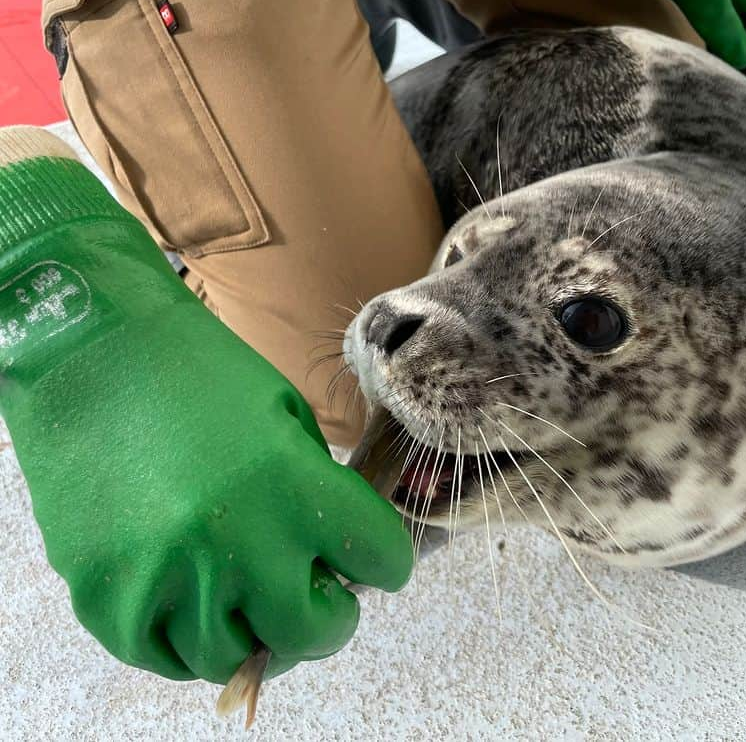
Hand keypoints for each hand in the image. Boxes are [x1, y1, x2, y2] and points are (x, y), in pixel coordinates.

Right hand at [0, 130, 411, 683]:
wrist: (91, 356)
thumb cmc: (200, 377)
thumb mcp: (288, 420)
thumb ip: (320, 494)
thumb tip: (338, 557)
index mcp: (292, 485)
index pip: (381, 559)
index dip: (386, 561)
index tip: (372, 559)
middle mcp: (236, 542)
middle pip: (314, 633)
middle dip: (330, 618)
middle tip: (318, 595)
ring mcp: (166, 579)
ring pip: (236, 657)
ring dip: (258, 635)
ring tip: (252, 600)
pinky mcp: (107, 599)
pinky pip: (164, 657)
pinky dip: (189, 641)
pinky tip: (197, 602)